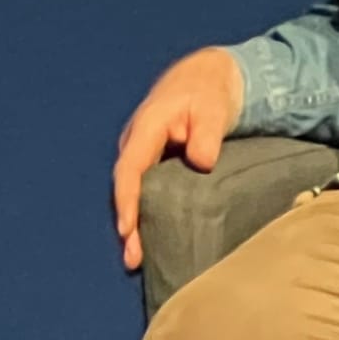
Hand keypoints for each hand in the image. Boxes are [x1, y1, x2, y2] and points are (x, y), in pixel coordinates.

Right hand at [112, 47, 243, 270]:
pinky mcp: (154, 164)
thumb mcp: (212, 106)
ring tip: (137, 260)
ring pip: (133, 192)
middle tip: (132, 259)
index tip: (127, 229)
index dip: (127, 200)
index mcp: (146, 127)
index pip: (130, 168)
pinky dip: (145, 215)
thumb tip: (202, 161)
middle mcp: (137, 143)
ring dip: (134, 224)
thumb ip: (207, 132)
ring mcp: (143, 154)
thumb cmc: (208, 92)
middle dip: (127, 223)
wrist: (206, 79)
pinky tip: (154, 241)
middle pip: (126, 187)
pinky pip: (145, 191)